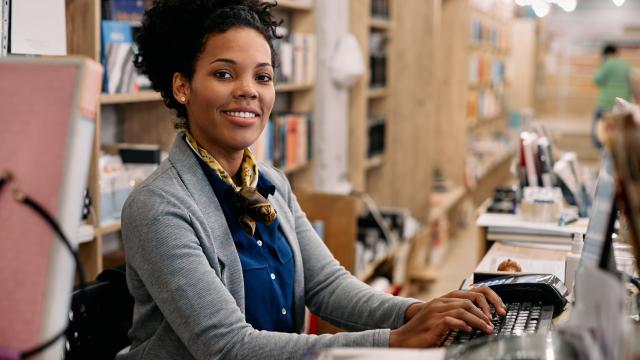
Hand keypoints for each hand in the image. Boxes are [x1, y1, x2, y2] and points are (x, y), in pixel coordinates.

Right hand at [389, 286, 505, 347]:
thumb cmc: (422, 331)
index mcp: (443, 300)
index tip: (496, 311)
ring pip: (464, 309)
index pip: (469, 293)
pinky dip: (464, 325)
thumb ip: (453, 316)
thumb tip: (473, 322)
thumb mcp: (438, 319)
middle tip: (494, 322)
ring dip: (479, 320)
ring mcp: (436, 311)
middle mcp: (440, 302)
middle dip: (485, 311)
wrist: (402, 338)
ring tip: (487, 329)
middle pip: (469, 300)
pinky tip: (470, 331)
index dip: (486, 300)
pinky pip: (453, 320)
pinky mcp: (434, 322)